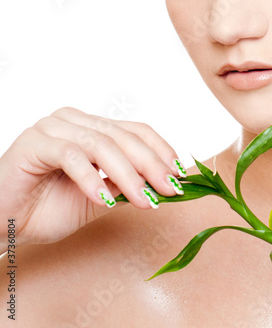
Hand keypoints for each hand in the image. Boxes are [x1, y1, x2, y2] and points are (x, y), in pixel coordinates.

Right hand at [0, 106, 185, 249]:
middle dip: (152, 165)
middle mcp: (77, 121)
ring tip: (143, 199)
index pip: (137, 131)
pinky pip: (71, 156)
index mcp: (94, 128)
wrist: (4, 224)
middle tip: (169, 189)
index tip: (180, 175)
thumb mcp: (100, 198)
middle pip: (125, 136)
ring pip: (102, 144)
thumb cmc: (48, 208)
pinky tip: (102, 199)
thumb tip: (164, 181)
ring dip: (128, 174)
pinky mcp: (35, 142)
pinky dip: (90, 178)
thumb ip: (126, 185)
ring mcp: (54, 127)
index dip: (161, 151)